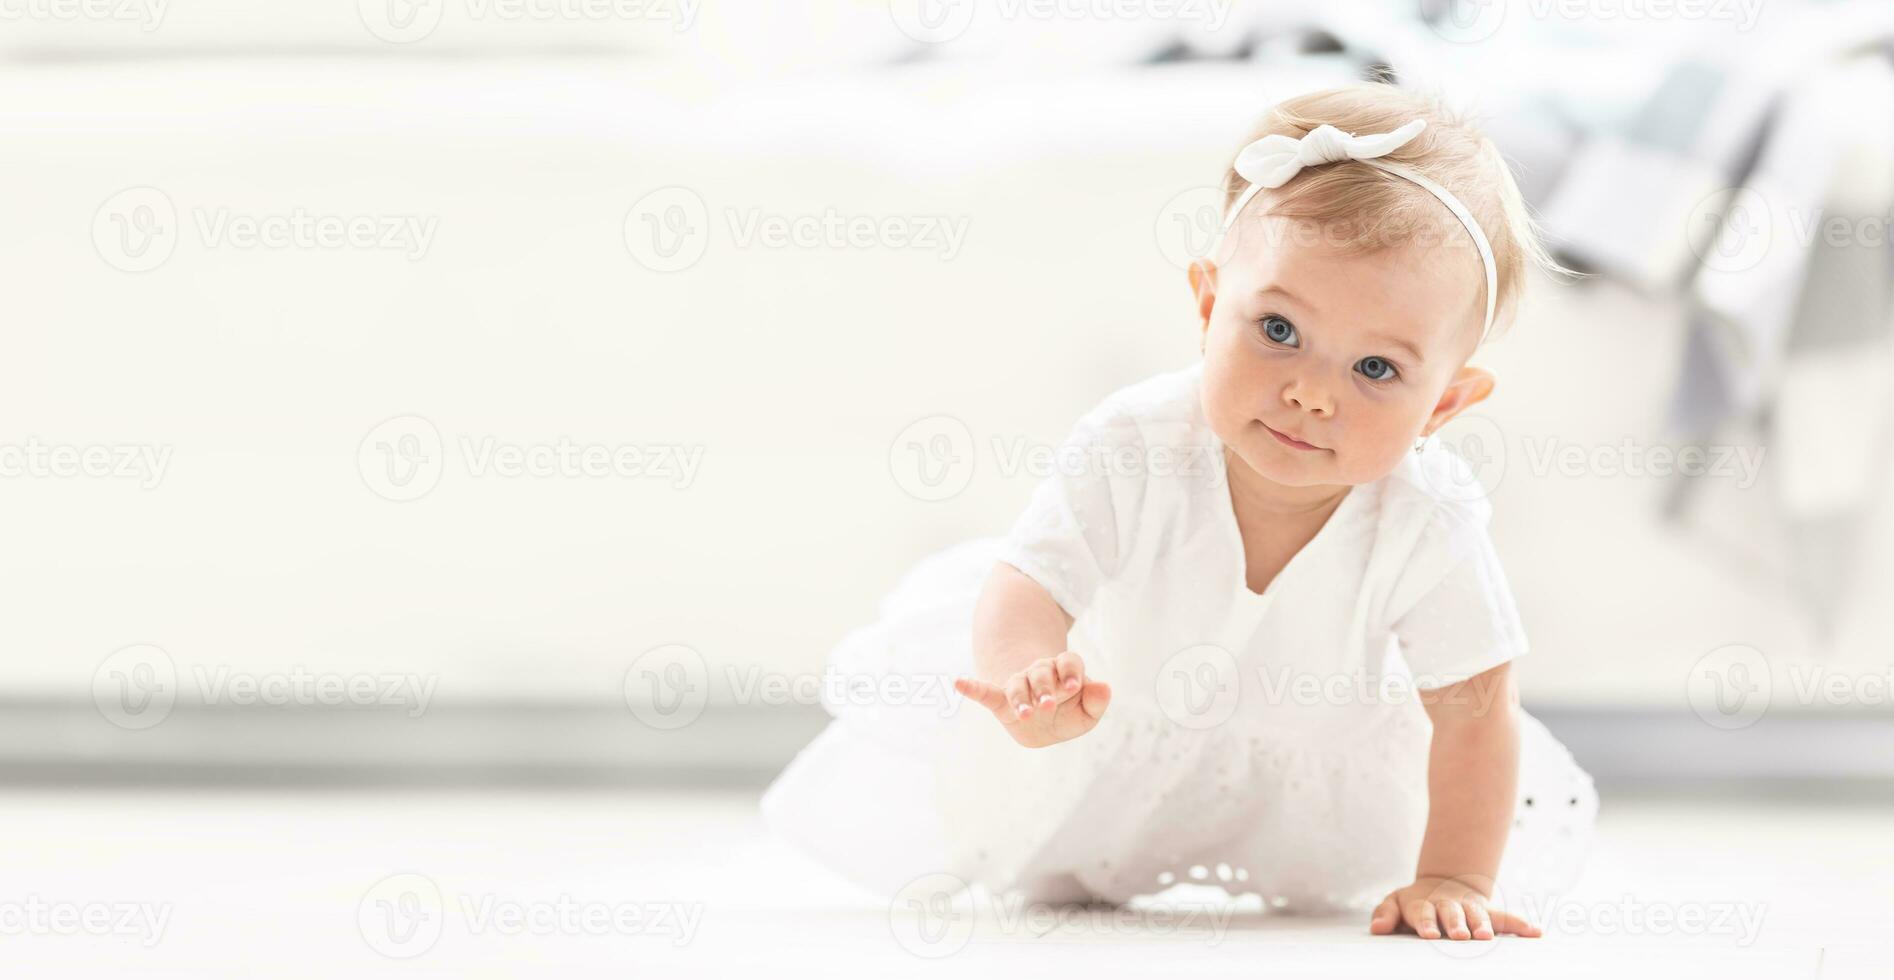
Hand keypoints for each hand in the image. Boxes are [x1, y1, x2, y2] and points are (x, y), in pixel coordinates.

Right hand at [953, 650, 1110, 747]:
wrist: (1041, 725)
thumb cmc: (1066, 714)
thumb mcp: (1086, 714)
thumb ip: (1096, 701)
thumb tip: (1103, 685)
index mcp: (1062, 671)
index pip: (1068, 662)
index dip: (1069, 671)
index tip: (1074, 686)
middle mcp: (1040, 673)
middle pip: (1042, 672)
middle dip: (1045, 687)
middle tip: (1049, 704)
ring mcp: (1020, 685)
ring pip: (1019, 684)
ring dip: (1021, 696)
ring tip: (1026, 712)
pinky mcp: (1001, 700)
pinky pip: (986, 693)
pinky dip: (972, 688)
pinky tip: (958, 682)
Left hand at [1369, 876, 1540, 940]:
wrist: (1441, 885)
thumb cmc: (1413, 903)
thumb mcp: (1395, 903)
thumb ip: (1385, 914)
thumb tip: (1376, 928)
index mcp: (1424, 904)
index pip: (1424, 914)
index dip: (1426, 923)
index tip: (1430, 934)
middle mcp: (1448, 905)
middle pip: (1453, 914)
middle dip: (1457, 925)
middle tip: (1460, 936)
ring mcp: (1469, 908)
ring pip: (1478, 916)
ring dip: (1484, 926)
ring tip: (1489, 937)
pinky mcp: (1487, 912)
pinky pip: (1506, 917)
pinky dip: (1520, 924)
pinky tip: (1535, 932)